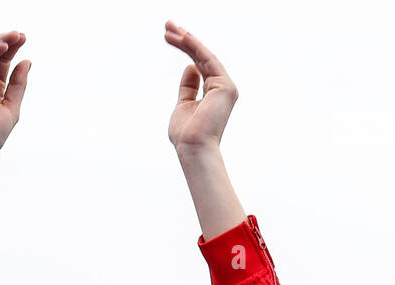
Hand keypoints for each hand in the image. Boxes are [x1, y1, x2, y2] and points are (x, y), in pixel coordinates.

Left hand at [164, 21, 237, 151]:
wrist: (193, 149)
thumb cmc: (186, 136)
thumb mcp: (183, 106)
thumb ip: (188, 88)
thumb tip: (190, 67)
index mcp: (214, 94)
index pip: (199, 66)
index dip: (185, 50)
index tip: (170, 37)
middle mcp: (222, 89)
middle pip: (201, 58)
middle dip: (184, 40)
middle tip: (168, 26)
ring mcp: (226, 87)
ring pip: (204, 56)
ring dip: (186, 40)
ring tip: (169, 28)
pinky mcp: (225, 86)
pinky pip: (207, 60)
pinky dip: (194, 47)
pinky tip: (182, 37)